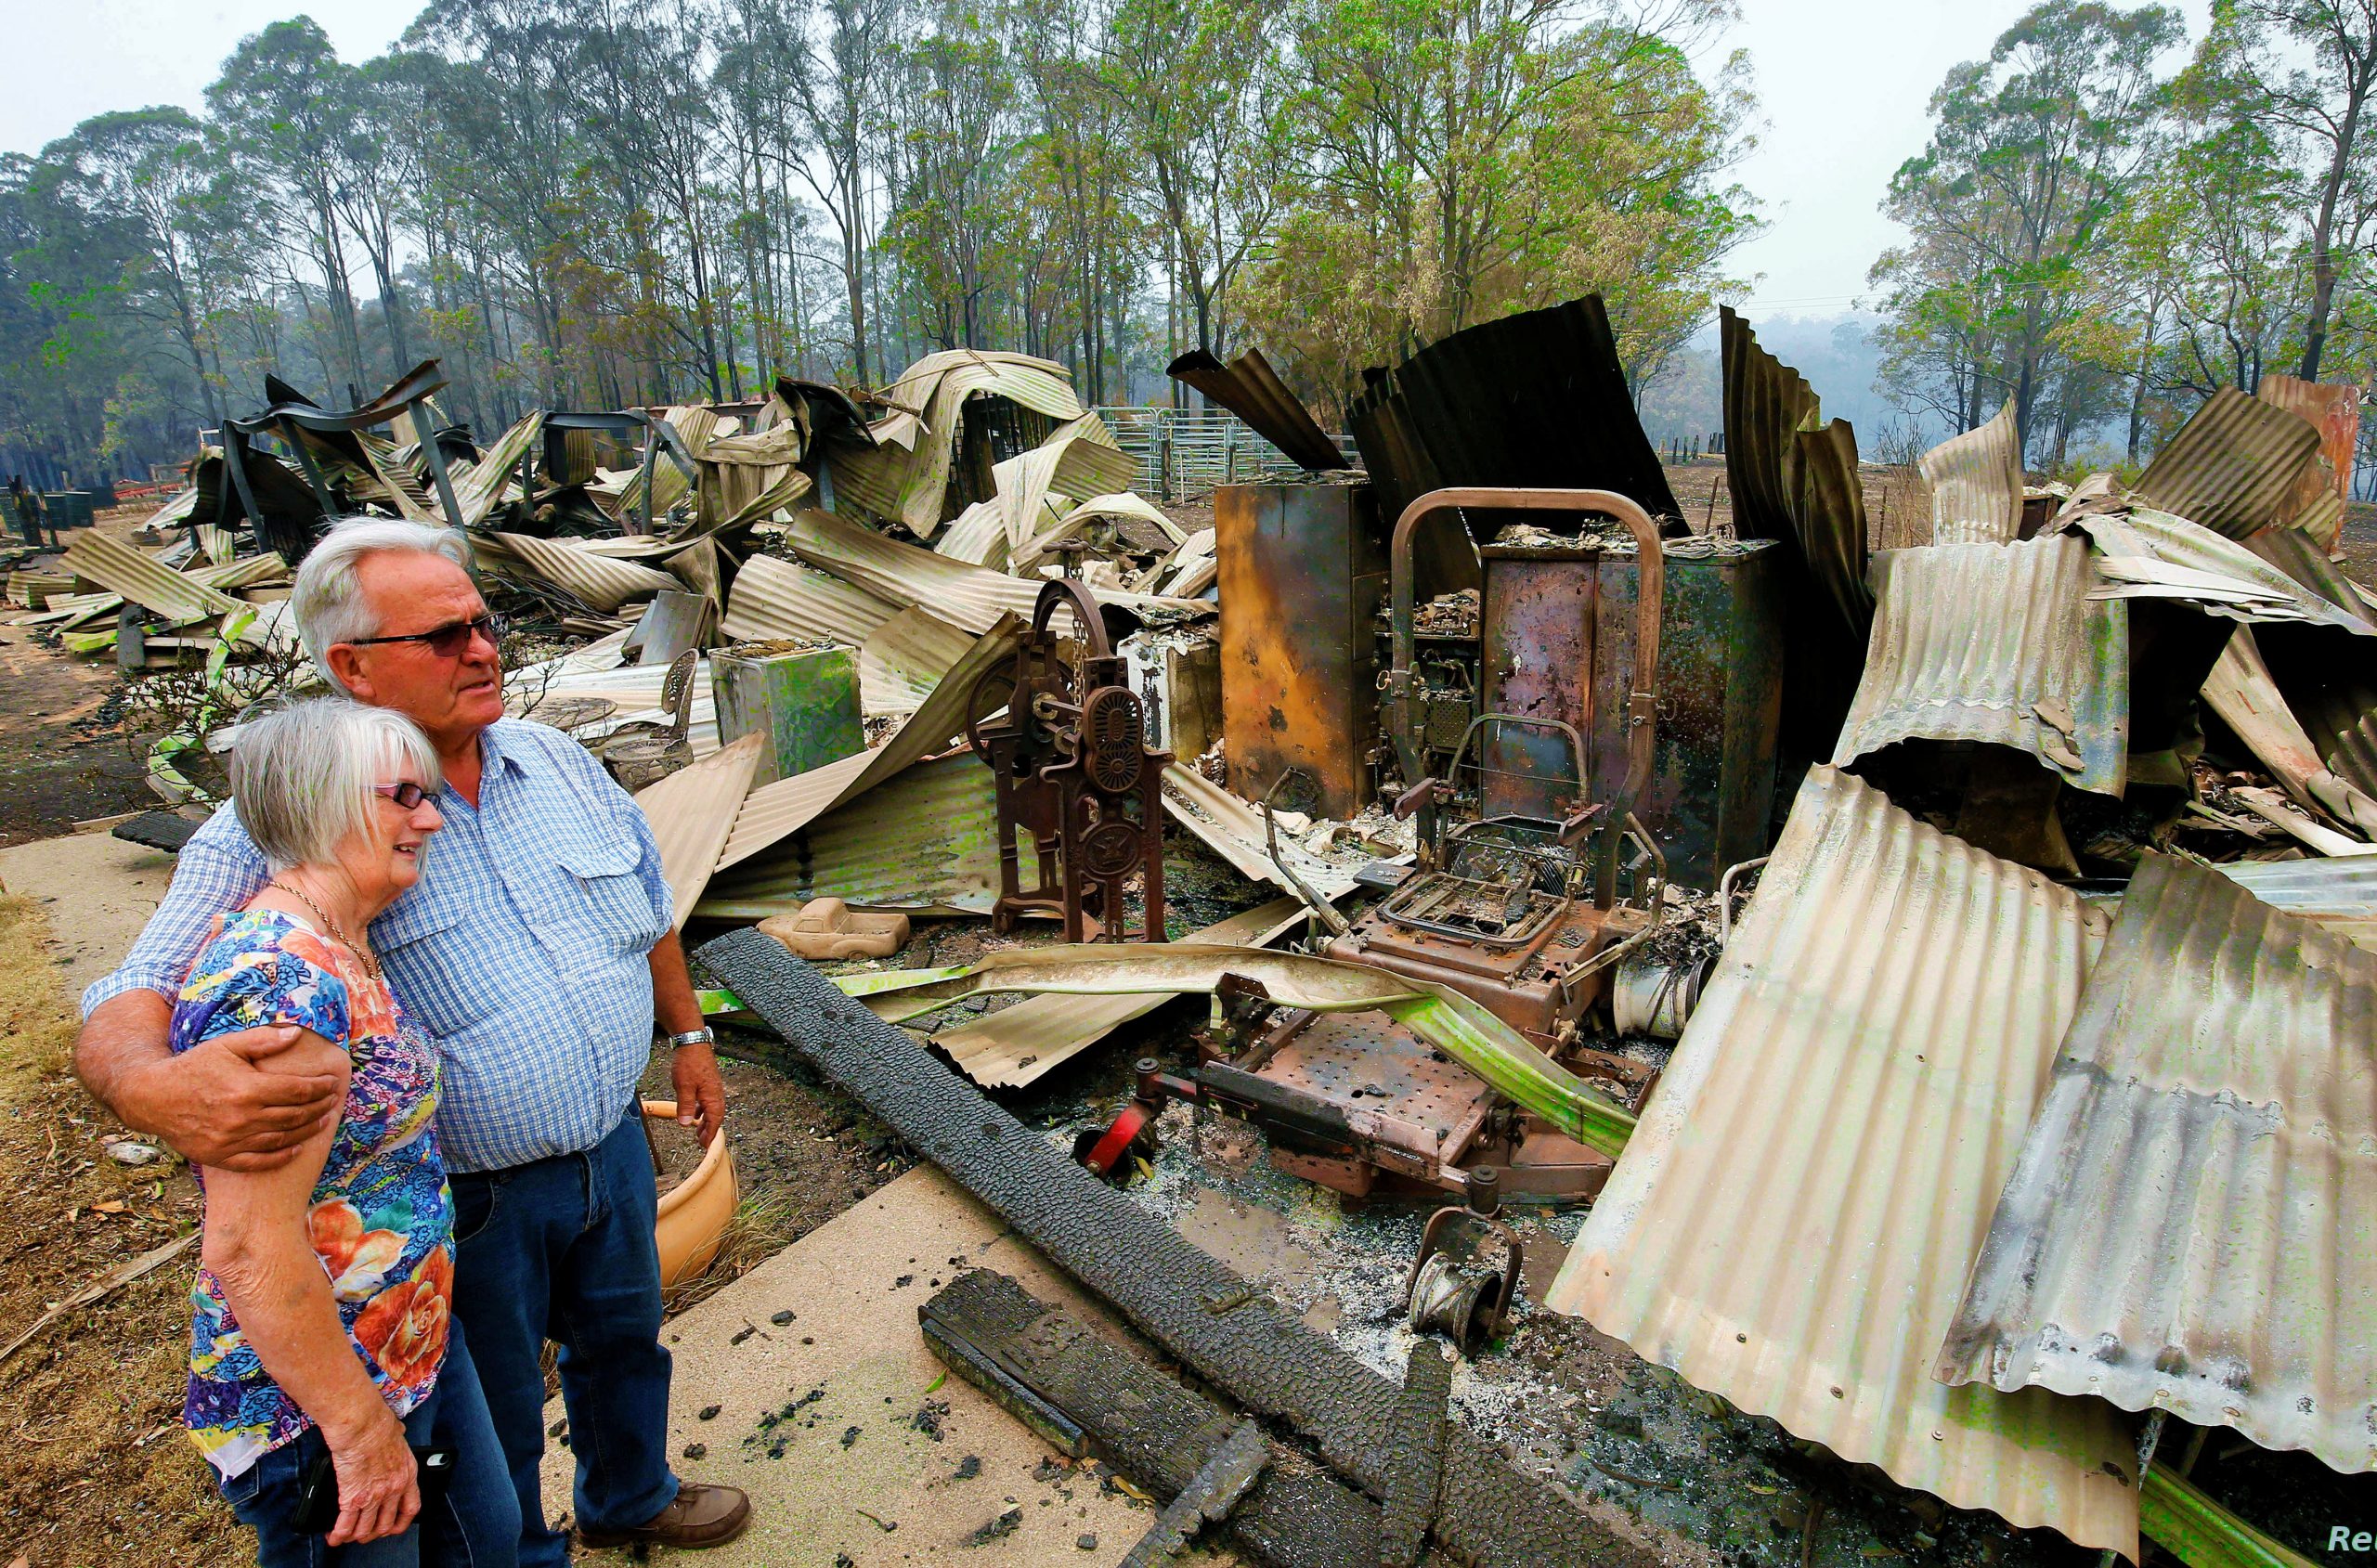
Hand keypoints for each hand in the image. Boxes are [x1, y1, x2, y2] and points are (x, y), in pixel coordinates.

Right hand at [125, 1026, 343, 1171]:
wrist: (152, 1097)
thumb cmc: (193, 1067)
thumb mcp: (227, 1046)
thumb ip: (263, 1040)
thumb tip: (296, 1033)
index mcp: (247, 1088)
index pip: (298, 1090)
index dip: (321, 1087)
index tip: (333, 1083)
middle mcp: (242, 1117)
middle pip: (295, 1115)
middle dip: (320, 1107)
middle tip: (333, 1102)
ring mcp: (231, 1140)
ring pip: (281, 1139)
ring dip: (307, 1131)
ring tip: (322, 1121)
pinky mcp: (220, 1157)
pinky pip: (258, 1161)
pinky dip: (281, 1157)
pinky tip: (296, 1148)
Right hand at [323, 1405, 418, 1545]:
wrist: (362, 1423)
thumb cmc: (377, 1422)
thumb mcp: (397, 1432)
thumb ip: (397, 1439)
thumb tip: (396, 1432)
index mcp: (407, 1473)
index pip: (411, 1508)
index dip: (401, 1522)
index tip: (393, 1527)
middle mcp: (394, 1488)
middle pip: (387, 1524)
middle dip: (374, 1533)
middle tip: (365, 1533)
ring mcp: (374, 1496)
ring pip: (365, 1529)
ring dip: (355, 1536)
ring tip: (347, 1536)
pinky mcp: (353, 1497)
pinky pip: (346, 1525)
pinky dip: (338, 1534)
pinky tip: (333, 1537)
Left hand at [671, 1041, 725, 1146]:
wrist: (692, 1042)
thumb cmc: (689, 1063)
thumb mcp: (684, 1087)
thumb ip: (685, 1106)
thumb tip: (686, 1124)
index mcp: (712, 1096)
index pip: (714, 1120)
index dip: (710, 1134)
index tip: (705, 1145)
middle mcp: (716, 1093)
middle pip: (715, 1116)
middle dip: (709, 1130)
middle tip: (701, 1142)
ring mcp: (712, 1087)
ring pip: (711, 1108)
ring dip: (705, 1120)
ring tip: (698, 1130)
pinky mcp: (707, 1081)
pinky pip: (707, 1100)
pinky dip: (702, 1109)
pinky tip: (694, 1111)